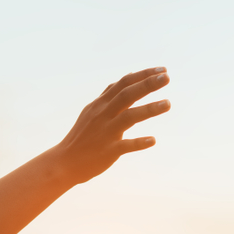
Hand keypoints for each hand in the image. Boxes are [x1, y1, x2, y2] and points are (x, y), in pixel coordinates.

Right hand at [56, 67, 170, 183]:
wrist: (65, 162)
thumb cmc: (83, 135)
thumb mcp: (93, 110)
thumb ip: (110, 94)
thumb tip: (129, 76)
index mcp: (101, 104)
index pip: (123, 83)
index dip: (143, 75)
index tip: (162, 71)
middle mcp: (103, 114)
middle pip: (126, 95)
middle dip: (147, 85)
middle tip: (167, 78)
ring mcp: (106, 132)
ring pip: (128, 117)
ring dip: (149, 109)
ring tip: (168, 104)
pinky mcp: (108, 151)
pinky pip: (125, 145)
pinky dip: (139, 142)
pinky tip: (153, 140)